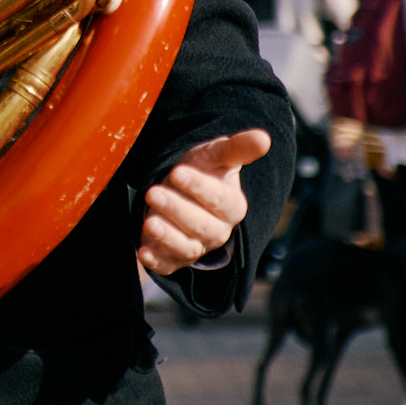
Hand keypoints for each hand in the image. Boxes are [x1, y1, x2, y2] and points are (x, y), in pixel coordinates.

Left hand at [138, 128, 270, 273]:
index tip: (178, 172)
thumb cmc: (203, 170)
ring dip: (167, 237)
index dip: (198, 186)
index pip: (219, 199)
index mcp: (232, 206)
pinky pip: (168, 266)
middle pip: (201, 226)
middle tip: (153, 192)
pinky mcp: (174, 259)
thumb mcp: (216, 155)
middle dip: (176, 209)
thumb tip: (263, 138)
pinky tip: (142, 253)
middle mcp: (217, 231)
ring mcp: (197, 247)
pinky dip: (156, 262)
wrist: (182, 189)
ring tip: (148, 222)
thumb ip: (237, 148)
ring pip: (186, 247)